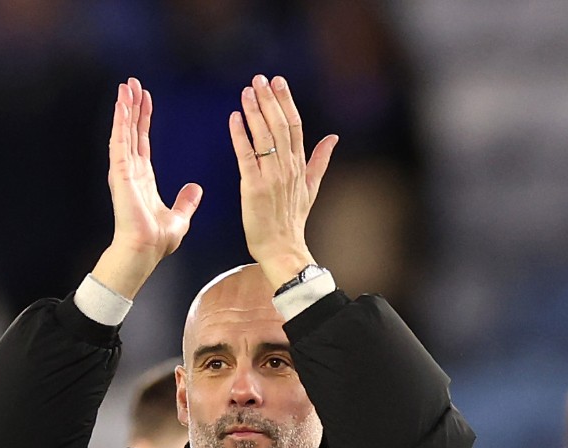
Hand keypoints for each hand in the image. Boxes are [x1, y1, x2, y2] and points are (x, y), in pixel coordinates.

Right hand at [92, 78, 203, 299]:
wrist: (145, 251)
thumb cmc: (156, 240)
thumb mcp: (179, 217)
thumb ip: (186, 201)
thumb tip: (196, 189)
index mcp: (143, 178)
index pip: (143, 141)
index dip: (144, 119)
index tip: (145, 100)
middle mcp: (131, 171)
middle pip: (131, 131)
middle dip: (132, 106)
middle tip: (132, 83)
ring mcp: (124, 171)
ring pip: (124, 132)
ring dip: (124, 109)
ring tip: (125, 87)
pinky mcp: (120, 174)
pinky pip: (120, 143)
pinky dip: (120, 123)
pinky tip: (122, 106)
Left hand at [228, 74, 337, 290]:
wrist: (283, 248)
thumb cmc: (293, 220)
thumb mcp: (311, 187)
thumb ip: (320, 160)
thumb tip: (333, 138)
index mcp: (300, 165)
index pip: (294, 125)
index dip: (286, 102)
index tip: (278, 81)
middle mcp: (288, 168)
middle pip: (280, 125)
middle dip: (269, 100)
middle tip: (259, 79)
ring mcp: (271, 177)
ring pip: (264, 136)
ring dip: (254, 112)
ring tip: (246, 91)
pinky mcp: (254, 187)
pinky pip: (246, 155)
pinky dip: (240, 135)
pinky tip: (234, 118)